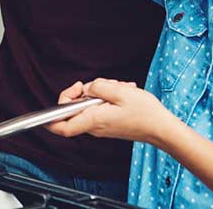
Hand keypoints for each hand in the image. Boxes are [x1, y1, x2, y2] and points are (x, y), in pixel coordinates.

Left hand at [46, 78, 172, 145]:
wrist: (162, 128)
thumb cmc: (145, 113)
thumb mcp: (120, 91)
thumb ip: (98, 87)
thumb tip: (87, 88)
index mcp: (94, 120)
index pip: (62, 127)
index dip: (50, 118)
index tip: (54, 103)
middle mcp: (95, 126)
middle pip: (74, 109)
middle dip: (83, 91)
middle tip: (99, 85)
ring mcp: (101, 126)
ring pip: (88, 105)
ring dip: (100, 92)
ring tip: (118, 89)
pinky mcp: (108, 124)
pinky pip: (99, 108)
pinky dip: (107, 98)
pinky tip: (121, 94)